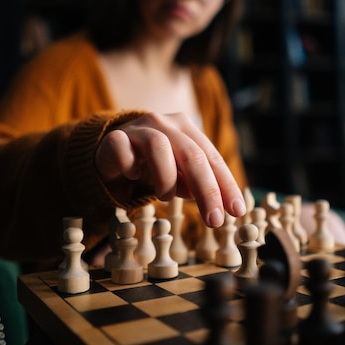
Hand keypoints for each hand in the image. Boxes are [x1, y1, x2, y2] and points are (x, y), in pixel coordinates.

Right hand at [95, 112, 245, 227]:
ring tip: (165, 196)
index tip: (236, 211)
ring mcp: (139, 128)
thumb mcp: (177, 175)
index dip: (225, 185)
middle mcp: (165, 124)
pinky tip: (132, 176)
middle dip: (207, 190)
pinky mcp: (114, 137)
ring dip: (167, 179)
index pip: (212, 157)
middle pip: (192, 154)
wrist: (108, 154)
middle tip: (214, 220)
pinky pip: (124, 152)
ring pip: (159, 147)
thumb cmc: (149, 166)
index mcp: (186, 129)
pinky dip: (131, 168)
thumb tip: (214, 202)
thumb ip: (194, 183)